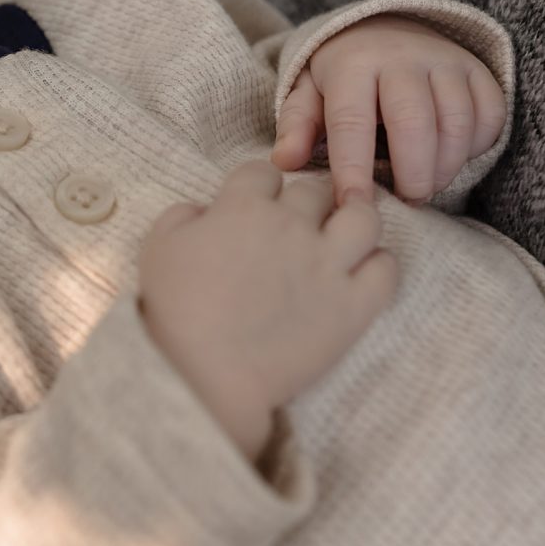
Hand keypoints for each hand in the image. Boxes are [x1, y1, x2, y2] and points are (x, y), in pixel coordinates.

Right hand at [138, 161, 396, 461]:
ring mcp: (327, 265)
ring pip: (364, 218)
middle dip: (307, 200)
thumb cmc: (175, 311)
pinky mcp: (353, 307)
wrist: (207, 374)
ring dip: (357, 217)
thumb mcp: (158, 247)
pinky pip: (386, 270)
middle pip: (315, 190)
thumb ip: (183, 214)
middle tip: (301, 222)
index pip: (262, 172)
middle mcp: (292, 226)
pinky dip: (379, 265)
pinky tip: (364, 273)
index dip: (259, 186)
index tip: (256, 203)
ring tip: (348, 231)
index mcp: (243, 208)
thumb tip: (205, 210)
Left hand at [272, 15, 506, 206]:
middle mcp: (401, 57)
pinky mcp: (477, 69)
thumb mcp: (310, 93)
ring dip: (445, 166)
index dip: (353, 169)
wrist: (387, 28)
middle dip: (412, 173)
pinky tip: (451, 159)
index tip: (353, 206)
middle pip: (413, 123)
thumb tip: (284, 161)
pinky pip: (489, 114)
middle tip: (406, 199)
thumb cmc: (342, 75)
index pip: (351, 122)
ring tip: (426, 186)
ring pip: (456, 122)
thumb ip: (298, 126)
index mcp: (352, 64)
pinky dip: (475, 147)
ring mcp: (444, 60)